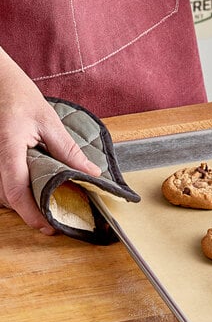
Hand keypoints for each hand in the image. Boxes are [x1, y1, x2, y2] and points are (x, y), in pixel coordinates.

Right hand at [0, 48, 100, 234]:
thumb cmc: (18, 95)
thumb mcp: (49, 121)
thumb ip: (68, 150)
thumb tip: (92, 174)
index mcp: (8, 147)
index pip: (16, 190)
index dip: (31, 213)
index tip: (48, 227)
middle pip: (7, 197)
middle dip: (29, 213)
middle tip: (53, 221)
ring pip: (0, 193)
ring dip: (22, 204)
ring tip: (46, 208)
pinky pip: (0, 182)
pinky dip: (15, 191)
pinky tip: (33, 192)